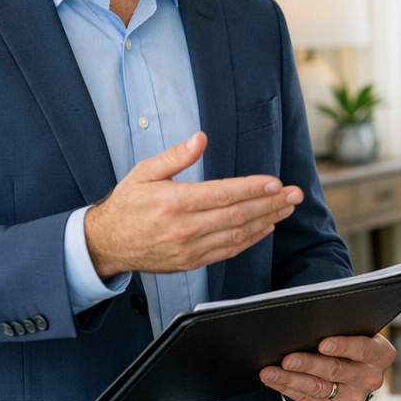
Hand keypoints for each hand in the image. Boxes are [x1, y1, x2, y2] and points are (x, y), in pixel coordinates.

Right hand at [85, 132, 302, 278]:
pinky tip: (266, 227)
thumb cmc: (127, 205)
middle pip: (237, 216)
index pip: (222, 194)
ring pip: (237, 235)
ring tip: (287, 208)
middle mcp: (184, 228)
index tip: (275, 182)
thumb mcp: (144, 172)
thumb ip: (176, 155)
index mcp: (174, 202)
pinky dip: (250, 240)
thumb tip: (200, 138)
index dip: (252, 189)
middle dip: (270, 204)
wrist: (106, 244)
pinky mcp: (192, 262)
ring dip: (266, 221)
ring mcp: (189, 248)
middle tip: (294, 194)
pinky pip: (228, 251)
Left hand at [259, 333, 395, 400]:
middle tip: (286, 359)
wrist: (355, 363)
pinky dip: (291, 391)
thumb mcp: (355, 328)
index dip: (343, 346)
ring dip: (291, 380)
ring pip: (319, 388)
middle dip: (308, 364)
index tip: (322, 343)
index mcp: (381, 354)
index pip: (363, 348)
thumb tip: (308, 325)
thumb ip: (341, 327)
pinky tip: (276, 382)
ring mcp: (355, 397)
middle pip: (336, 370)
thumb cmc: (351, 337)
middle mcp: (371, 378)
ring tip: (270, 372)